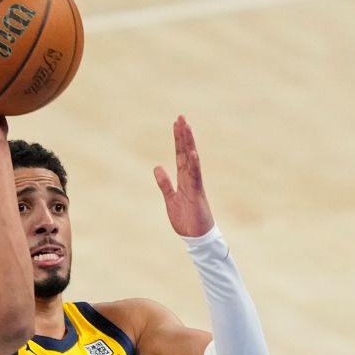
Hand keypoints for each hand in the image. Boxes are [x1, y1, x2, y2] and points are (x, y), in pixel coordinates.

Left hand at [154, 116, 215, 237]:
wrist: (196, 237)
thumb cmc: (186, 220)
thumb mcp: (170, 199)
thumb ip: (164, 183)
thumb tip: (157, 167)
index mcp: (184, 179)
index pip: (181, 155)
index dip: (178, 139)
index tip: (177, 123)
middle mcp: (191, 178)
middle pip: (186, 152)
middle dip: (183, 135)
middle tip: (181, 117)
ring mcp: (195, 185)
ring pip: (192, 160)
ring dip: (189, 144)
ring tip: (187, 127)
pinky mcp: (197, 194)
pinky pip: (196, 177)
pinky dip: (195, 165)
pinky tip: (193, 153)